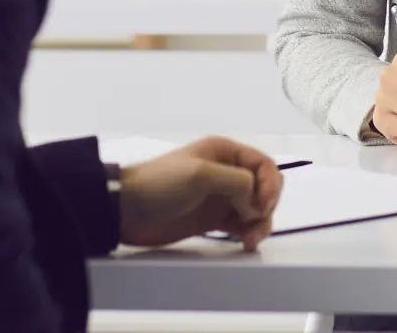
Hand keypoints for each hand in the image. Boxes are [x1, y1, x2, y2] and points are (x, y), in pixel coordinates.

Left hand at [118, 137, 282, 250]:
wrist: (126, 210)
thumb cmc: (160, 184)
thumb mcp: (200, 175)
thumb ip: (236, 183)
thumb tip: (256, 203)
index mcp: (225, 153)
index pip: (264, 165)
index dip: (270, 184)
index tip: (261, 205)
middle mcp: (227, 173)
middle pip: (264, 189)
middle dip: (266, 206)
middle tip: (255, 224)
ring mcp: (220, 198)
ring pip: (255, 210)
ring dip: (259, 224)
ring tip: (250, 241)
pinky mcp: (213, 219)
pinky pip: (241, 225)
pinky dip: (248, 233)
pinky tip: (245, 243)